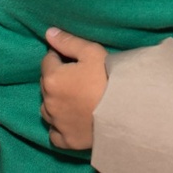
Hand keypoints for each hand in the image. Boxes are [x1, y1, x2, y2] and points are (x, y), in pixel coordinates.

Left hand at [39, 27, 107, 150]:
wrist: (126, 111)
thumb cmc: (108, 78)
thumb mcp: (91, 52)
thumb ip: (68, 42)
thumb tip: (48, 33)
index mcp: (53, 78)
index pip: (47, 61)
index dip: (59, 57)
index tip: (73, 60)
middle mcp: (49, 102)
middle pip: (46, 84)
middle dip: (56, 78)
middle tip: (76, 77)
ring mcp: (57, 123)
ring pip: (46, 109)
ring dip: (55, 102)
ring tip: (73, 98)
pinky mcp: (66, 140)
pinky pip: (54, 133)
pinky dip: (58, 126)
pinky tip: (69, 120)